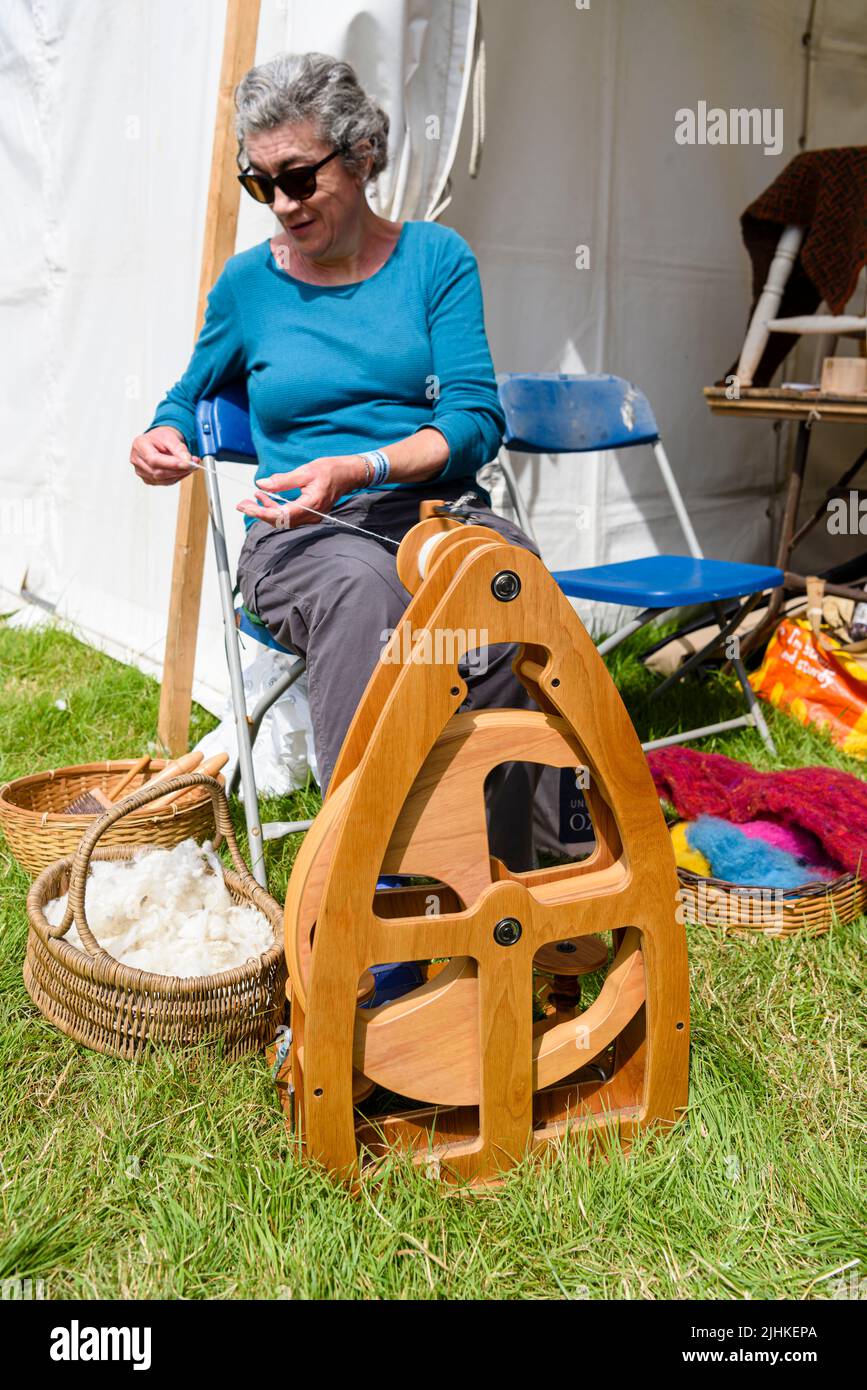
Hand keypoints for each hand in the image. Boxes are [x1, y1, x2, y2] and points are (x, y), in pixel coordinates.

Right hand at [130, 427, 196, 485]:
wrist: (158, 441)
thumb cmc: (161, 437)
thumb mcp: (171, 437)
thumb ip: (179, 448)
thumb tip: (187, 460)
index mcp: (139, 445)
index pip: (154, 460)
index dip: (171, 464)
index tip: (187, 463)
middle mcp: (137, 460)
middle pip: (158, 472)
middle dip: (179, 470)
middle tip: (194, 464)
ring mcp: (141, 472)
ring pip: (163, 480)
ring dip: (180, 474)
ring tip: (191, 465)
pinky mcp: (149, 479)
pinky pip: (166, 482)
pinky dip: (177, 477)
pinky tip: (184, 470)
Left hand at [236, 455, 365, 528]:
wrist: (348, 474)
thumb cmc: (330, 470)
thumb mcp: (305, 471)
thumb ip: (282, 480)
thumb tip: (261, 484)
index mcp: (310, 505)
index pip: (280, 515)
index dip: (261, 512)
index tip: (246, 506)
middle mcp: (310, 515)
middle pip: (279, 521)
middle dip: (259, 513)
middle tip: (241, 504)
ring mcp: (310, 516)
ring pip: (282, 519)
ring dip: (265, 510)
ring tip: (251, 499)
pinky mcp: (309, 513)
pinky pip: (288, 515)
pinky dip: (275, 507)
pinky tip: (265, 497)